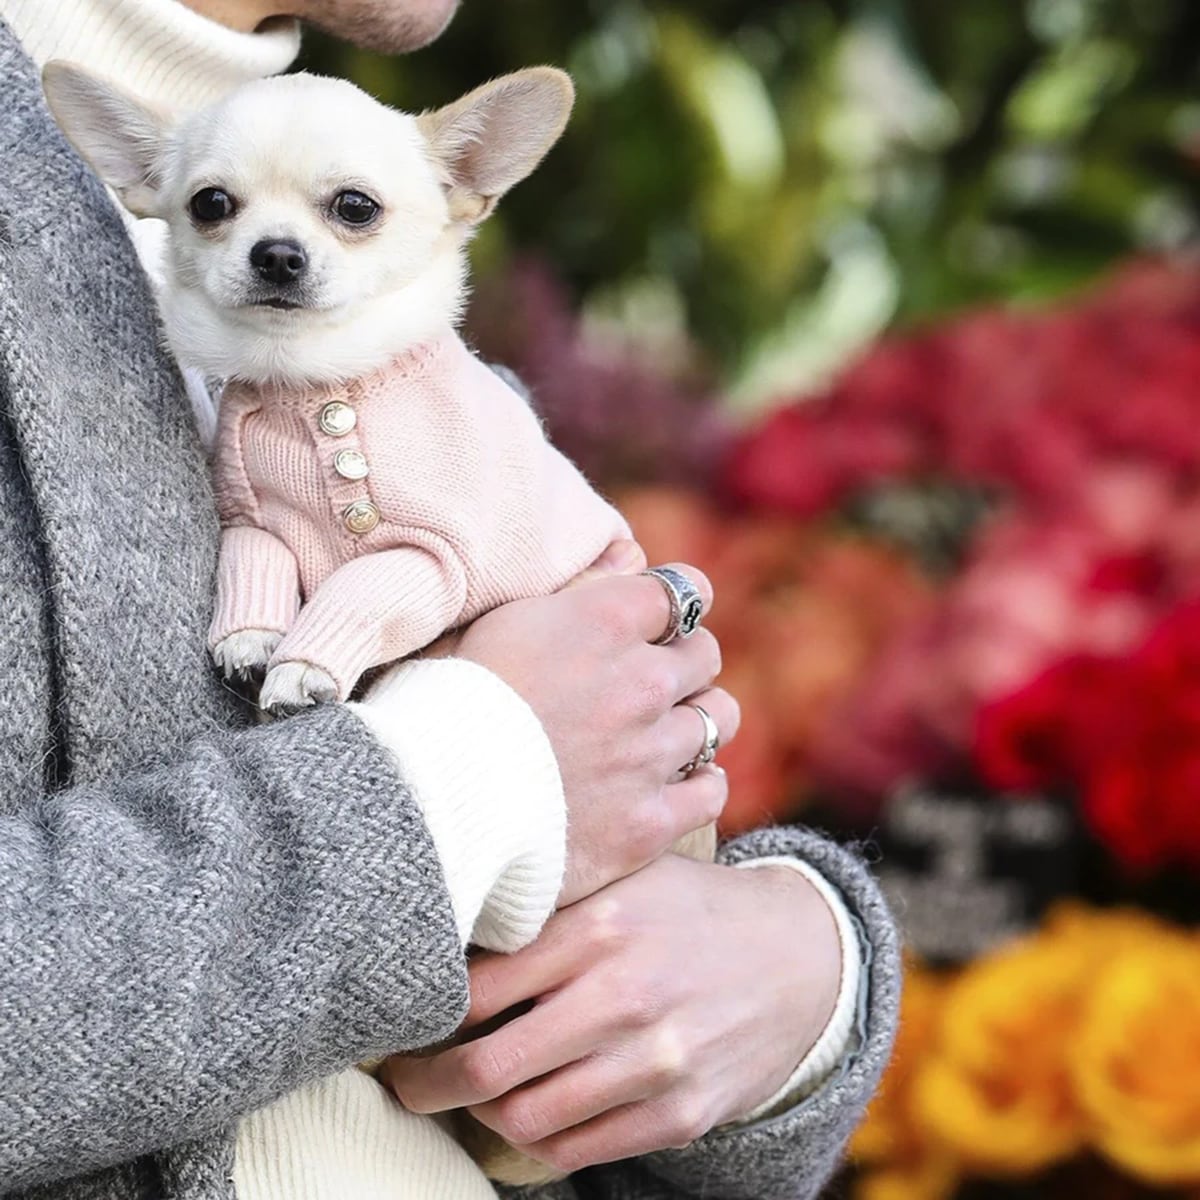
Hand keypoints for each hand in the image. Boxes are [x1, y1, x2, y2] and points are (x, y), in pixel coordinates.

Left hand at [381, 855, 841, 1172]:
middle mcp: (623, 995)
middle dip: (425, 1084)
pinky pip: (579, 1149)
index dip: (423, 1013)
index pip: (476, 988)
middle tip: (404, 1078)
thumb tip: (449, 938)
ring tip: (465, 1095)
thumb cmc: (686, 908)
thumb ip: (549, 905)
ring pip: (525, 1119)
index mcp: (600, 925)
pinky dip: (536, 1139)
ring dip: (479, 1115)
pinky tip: (525, 1112)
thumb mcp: (624, 878)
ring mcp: (655, 1062)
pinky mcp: (681, 1113)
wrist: (796, 955)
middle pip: (486, 1068)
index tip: (402, 1019)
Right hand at [454, 543, 739, 905]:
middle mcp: (640, 682)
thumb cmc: (448, 702)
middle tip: (649, 682)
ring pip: (719, 719)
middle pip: (705, 654)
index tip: (659, 623)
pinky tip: (674, 784)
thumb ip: (576, 587)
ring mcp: (649, 754)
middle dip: (682, 663)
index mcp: (604, 621)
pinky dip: (698, 784)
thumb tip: (632, 555)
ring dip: (697, 720)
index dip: (671, 607)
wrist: (427, 803)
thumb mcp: (501, 620)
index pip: (683, 593)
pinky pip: (711, 792)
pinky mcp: (648, 822)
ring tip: (663, 733)